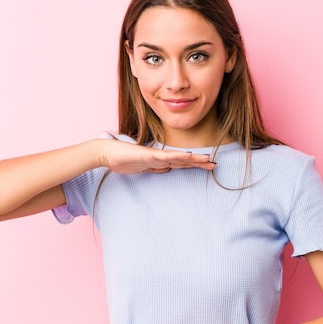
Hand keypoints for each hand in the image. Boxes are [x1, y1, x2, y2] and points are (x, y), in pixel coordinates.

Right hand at [99, 139, 215, 174]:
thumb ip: (156, 168)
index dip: (195, 164)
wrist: (108, 153)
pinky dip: (177, 157)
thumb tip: (168, 170)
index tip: (209, 166)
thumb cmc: (124, 159)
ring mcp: (155, 156)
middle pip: (183, 161)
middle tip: (215, 164)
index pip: (181, 163)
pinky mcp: (148, 155)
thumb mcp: (144, 167)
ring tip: (206, 159)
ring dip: (192, 159)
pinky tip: (187, 157)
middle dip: (199, 163)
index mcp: (160, 161)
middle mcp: (160, 157)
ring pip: (178, 158)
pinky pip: (165, 157)